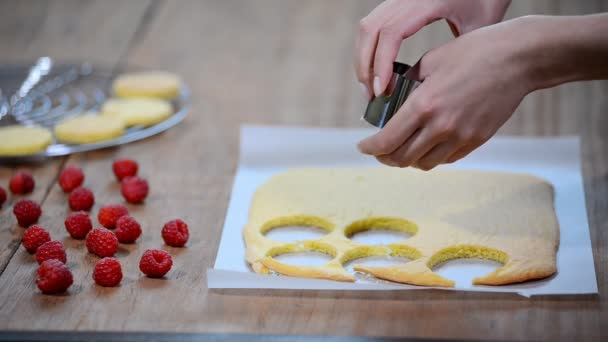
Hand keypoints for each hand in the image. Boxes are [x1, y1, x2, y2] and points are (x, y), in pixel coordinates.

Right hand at [355, 0, 510, 98]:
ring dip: (364, 58)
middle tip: (372, 95)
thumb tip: (439, 86)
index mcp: (425, 1)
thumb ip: (456, 54)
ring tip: (371, 86)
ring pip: (367, 26)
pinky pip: (374, 24)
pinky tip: (377, 69)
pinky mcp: (397, 1)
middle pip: (369, 30)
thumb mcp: (478, 27)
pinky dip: (370, 48)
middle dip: (365, 65)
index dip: (381, 64)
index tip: (381, 90)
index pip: (390, 33)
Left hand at [358, 17, 535, 169]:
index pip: (386, 140)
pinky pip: (445, 159)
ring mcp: (460, 137)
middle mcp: (440, 126)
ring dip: (408, 160)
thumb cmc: (473, 53)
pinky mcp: (476, 141)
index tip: (363, 146)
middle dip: (385, 157)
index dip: (370, 148)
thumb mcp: (430, 62)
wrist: (517, 60)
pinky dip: (430, 156)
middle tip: (380, 151)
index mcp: (424, 104)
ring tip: (403, 148)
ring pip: (423, 164)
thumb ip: (407, 85)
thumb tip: (390, 101)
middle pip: (401, 159)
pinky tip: (427, 145)